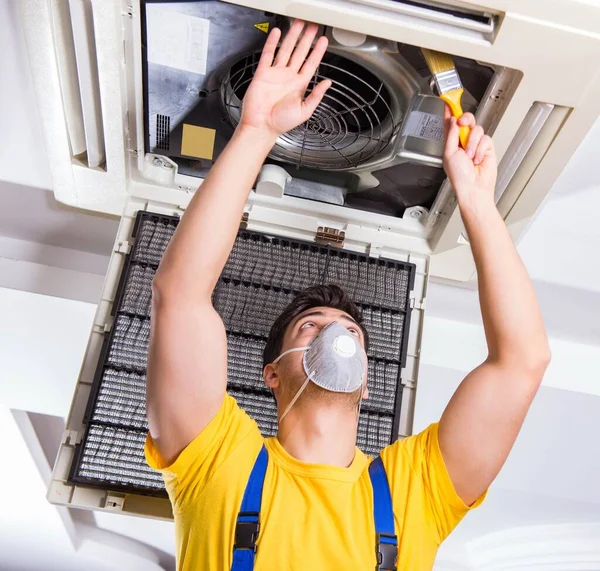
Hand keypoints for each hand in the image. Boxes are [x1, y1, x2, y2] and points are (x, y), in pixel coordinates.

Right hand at [239, 21, 331, 138]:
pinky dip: (272, 42)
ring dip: (292, 37)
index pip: (311, 64)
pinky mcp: (263, 73)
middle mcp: (288, 78)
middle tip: (313, 27)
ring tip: (298, 24)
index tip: (323, 41)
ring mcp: (276, 74)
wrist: (261, 126)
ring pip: (286, 50)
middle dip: (307, 39)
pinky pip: (268, 54)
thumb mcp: (305, 111)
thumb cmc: (280, 123)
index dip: (318, 52)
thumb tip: (327, 83)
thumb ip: (316, 96)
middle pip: (300, 53)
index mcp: (299, 86)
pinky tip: (277, 33)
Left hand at [443, 107, 496, 206]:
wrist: (473, 188)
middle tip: (463, 123)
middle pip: (466, 120)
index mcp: (450, 142)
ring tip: (469, 156)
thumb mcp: (449, 154)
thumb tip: (453, 120)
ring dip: (472, 143)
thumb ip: (451, 135)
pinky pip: (485, 139)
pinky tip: (477, 159)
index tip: (448, 99)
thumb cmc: (459, 177)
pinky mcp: (486, 147)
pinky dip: (480, 149)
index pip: (449, 122)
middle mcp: (462, 140)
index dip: (449, 110)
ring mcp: (475, 143)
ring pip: (477, 129)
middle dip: (466, 120)